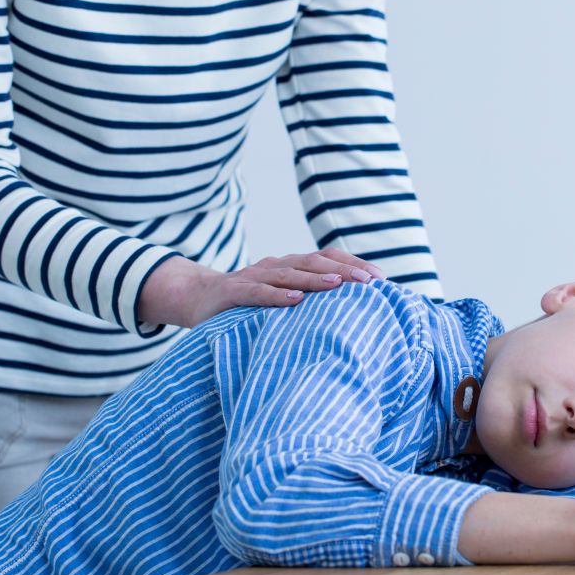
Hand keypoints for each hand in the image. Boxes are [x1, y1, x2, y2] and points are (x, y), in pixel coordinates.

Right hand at [138, 249, 385, 326]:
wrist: (193, 298)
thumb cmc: (245, 303)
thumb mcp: (279, 300)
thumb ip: (307, 302)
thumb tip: (351, 315)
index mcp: (289, 265)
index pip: (326, 258)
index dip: (353, 264)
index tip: (381, 278)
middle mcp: (275, 266)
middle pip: (314, 262)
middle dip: (344, 271)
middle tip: (370, 281)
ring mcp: (253, 276)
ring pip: (289, 274)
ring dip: (316, 279)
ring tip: (340, 285)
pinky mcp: (232, 293)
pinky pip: (257, 292)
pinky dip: (276, 296)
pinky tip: (295, 300)